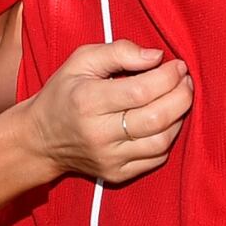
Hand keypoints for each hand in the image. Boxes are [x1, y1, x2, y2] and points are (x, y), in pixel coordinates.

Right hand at [20, 40, 191, 186]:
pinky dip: (167, 137)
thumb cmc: (64, 93)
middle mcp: (99, 133)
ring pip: (162, 141)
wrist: (40, 139)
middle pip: (157, 118)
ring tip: (178, 99)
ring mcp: (109, 157)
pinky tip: (164, 121)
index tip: (178, 65)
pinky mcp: (117, 174)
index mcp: (88, 100)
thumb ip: (119, 51)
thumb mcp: (80, 61)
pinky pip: (157, 158)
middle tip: (185, 81)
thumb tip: (157, 56)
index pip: (141, 90)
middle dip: (181, 96)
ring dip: (178, 117)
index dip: (168, 77)